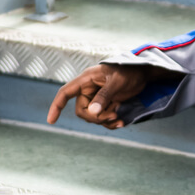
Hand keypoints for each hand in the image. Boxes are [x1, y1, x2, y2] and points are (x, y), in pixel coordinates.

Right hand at [46, 64, 170, 128]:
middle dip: (95, 117)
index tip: (51, 121)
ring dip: (104, 121)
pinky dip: (110, 122)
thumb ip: (104, 96)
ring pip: (92, 117)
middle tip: (113, 115)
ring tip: (119, 118)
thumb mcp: (117, 82)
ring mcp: (97, 98)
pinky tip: (121, 122)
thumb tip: (92, 112)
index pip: (65, 92)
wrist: (143, 73)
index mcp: (86, 80)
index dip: (56, 106)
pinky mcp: (106, 104)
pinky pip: (102, 118)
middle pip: (82, 110)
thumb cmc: (129, 71)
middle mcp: (89, 89)